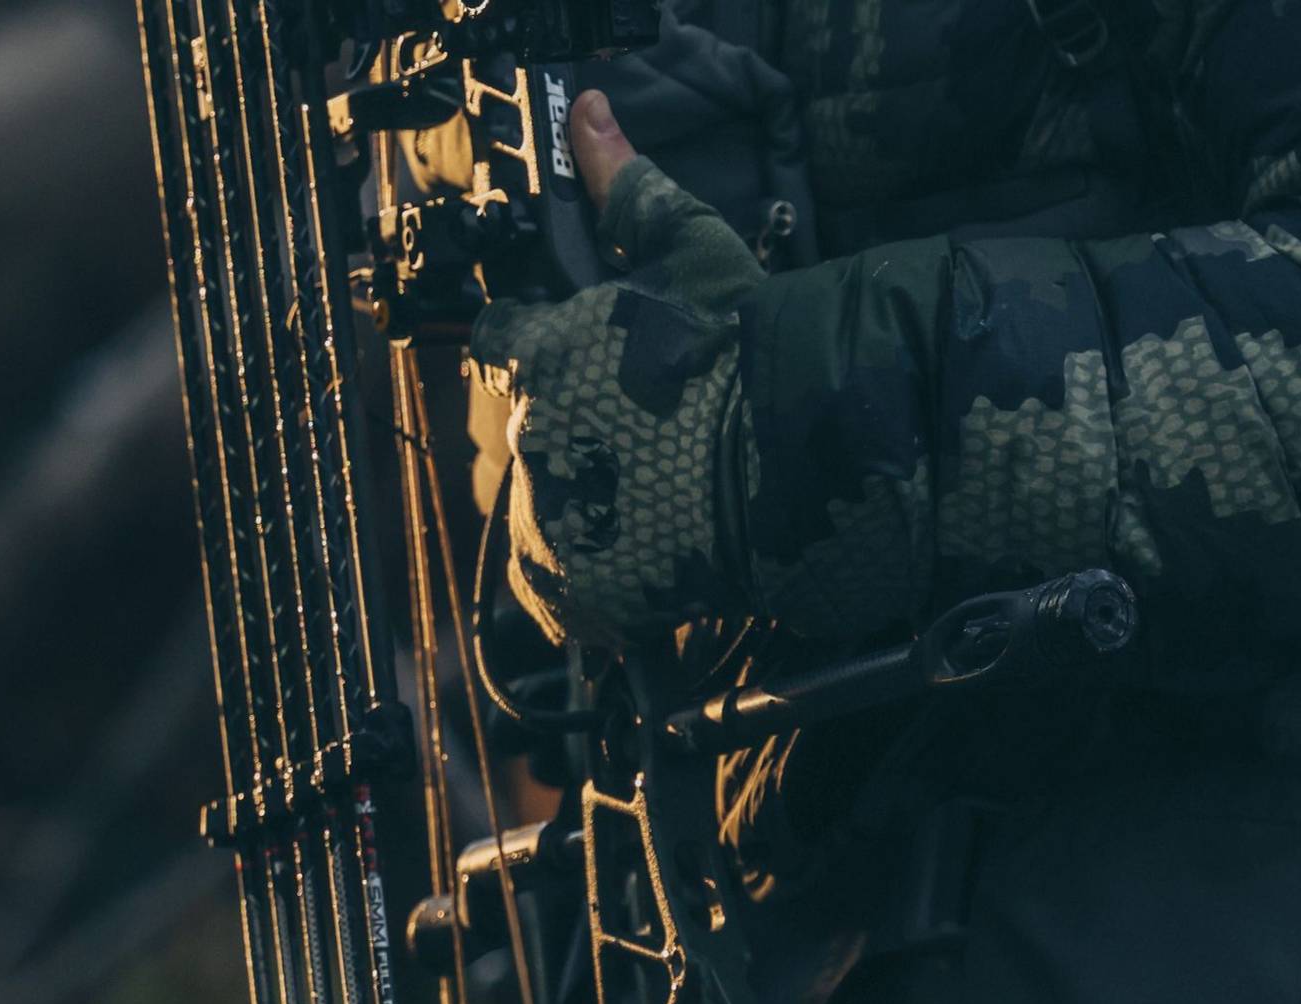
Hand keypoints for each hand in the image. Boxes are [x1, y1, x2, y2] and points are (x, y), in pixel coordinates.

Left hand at [473, 92, 763, 644]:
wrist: (798, 457)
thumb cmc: (749, 350)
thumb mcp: (697, 252)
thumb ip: (631, 189)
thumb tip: (587, 109)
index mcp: (538, 350)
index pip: (502, 345)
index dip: (539, 355)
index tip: (587, 369)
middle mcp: (524, 431)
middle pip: (524, 436)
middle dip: (573, 440)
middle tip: (648, 445)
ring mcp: (546, 514)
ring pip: (543, 513)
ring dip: (585, 512)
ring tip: (655, 510)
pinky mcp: (575, 586)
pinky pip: (561, 596)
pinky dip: (596, 589)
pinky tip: (646, 569)